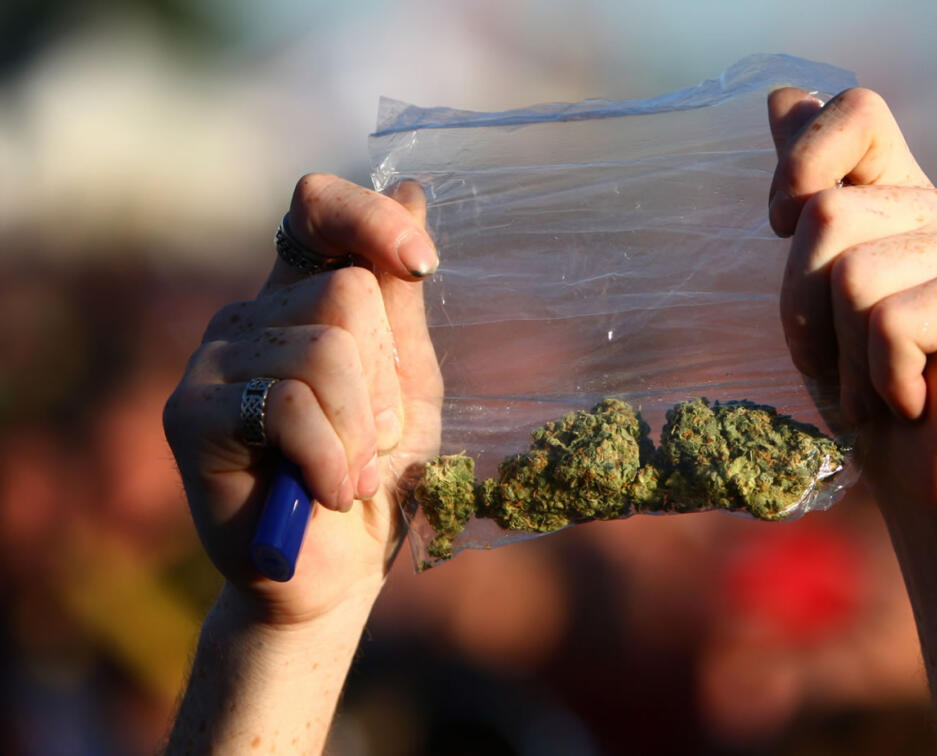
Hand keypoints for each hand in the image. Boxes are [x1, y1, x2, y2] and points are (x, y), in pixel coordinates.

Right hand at [163, 175, 442, 626]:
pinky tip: (328, 493)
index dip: (368, 219)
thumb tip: (411, 187)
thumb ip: (401, 299)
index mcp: (300, 301)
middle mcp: (249, 317)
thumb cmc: (377, 478)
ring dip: (364, 431)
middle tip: (373, 443)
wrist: (335, 574)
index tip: (422, 264)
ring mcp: (214, 361)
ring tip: (351, 473)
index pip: (315, 209)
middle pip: (347, 291)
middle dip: (386, 381)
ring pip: (326, 348)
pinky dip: (333, 459)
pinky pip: (290, 403)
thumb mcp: (409, 385)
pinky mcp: (192, 413)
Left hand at [768, 88, 936, 524]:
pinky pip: (891, 322)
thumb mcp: (812, 294)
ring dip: (843, 358)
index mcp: (904, 195)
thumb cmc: (866, 390)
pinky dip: (882, 380)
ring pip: (851, 276)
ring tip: (881, 386)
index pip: (857, 111)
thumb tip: (782, 94)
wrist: (927, 480)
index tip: (781, 226)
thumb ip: (806, 196)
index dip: (802, 160)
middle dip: (806, 309)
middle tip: (845, 361)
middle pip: (826, 214)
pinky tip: (913, 398)